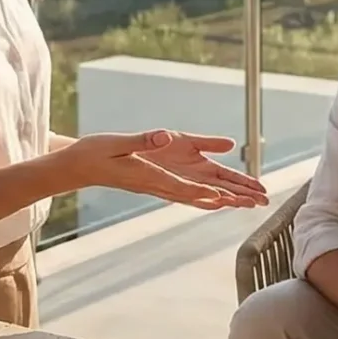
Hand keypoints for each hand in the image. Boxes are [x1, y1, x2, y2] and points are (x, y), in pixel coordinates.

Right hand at [65, 130, 267, 210]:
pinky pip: (189, 193)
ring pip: (199, 196)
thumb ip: (143, 140)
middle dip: (229, 198)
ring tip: (252, 202)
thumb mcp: (117, 142)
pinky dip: (209, 196)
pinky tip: (222, 200)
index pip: (181, 187)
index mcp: (148, 176)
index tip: (226, 197)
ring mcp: (159, 187)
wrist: (80, 167)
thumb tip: (165, 136)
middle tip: (257, 202)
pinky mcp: (159, 183)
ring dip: (225, 198)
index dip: (205, 192)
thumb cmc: (96, 153)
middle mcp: (158, 185)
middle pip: (200, 195)